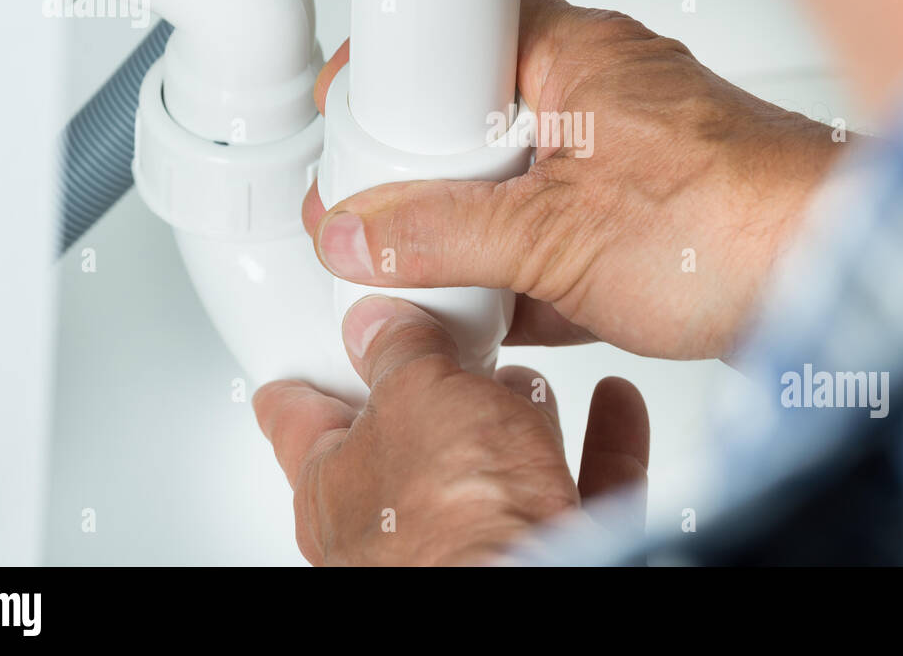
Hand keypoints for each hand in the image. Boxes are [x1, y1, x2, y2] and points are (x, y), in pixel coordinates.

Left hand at [253, 295, 648, 565]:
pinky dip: (597, 440)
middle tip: (442, 346)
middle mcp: (396, 529)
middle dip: (430, 393)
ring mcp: (473, 541)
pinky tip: (614, 402)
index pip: (296, 426)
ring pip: (493, 469)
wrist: (539, 578)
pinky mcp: (546, 547)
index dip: (293, 391)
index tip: (289, 372)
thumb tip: (384, 324)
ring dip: (516, 417)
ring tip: (528, 375)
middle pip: (407, 445)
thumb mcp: (415, 391)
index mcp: (334, 490)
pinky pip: (574, 484)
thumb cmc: (454, 513)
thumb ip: (399, 349)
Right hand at [302, 0, 843, 360]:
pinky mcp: (655, 220)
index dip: (398, 63)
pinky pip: (567, 232)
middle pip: (483, 113)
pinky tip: (505, 308)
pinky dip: (531, 269)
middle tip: (389, 205)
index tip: (351, 106)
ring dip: (484, 227)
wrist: (849, 285)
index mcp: (577, 54)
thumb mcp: (553, 236)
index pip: (459, 20)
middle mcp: (607, 92)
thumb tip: (365, 231)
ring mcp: (633, 158)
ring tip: (442, 267)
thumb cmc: (740, 221)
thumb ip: (443, 233)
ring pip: (525, 180)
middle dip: (433, 167)